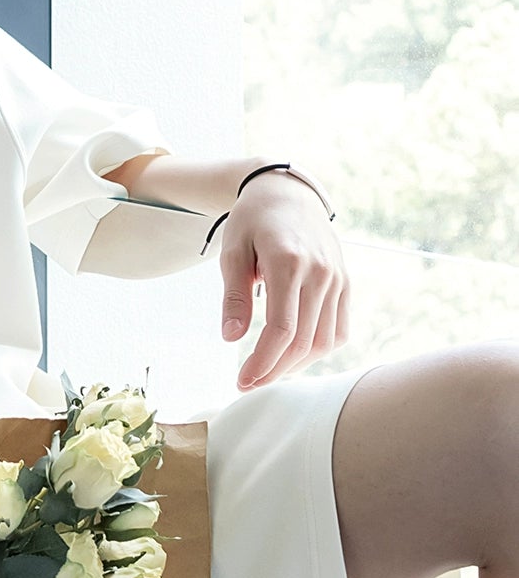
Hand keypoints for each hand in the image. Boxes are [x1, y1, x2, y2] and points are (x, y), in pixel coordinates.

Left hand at [218, 175, 349, 388]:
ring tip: (269, 372)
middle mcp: (320, 273)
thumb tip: (231, 337)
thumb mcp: (233, 251)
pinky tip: (294, 355)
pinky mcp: (345, 283)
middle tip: (249, 383)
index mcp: (289, 263)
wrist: (288, 194)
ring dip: (297, 365)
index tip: (243, 381)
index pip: (282, 329)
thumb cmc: (254, 221)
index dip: (263, 362)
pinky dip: (319, 349)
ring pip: (325, 341)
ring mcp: (338, 279)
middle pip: (303, 341)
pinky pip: (339, 329)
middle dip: (275, 370)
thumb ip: (233, 295)